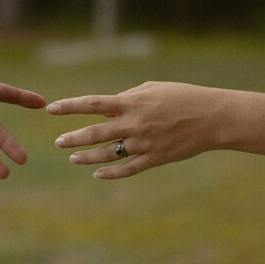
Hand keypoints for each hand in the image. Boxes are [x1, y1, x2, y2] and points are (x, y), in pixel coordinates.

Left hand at [47, 81, 226, 178]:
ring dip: (87, 157)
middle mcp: (135, 124)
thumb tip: (102, 110)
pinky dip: (111, 173)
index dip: (69, 106)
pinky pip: (128, 169)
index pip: (92, 104)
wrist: (214, 117)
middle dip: (74, 138)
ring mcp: (144, 143)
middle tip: (58, 142)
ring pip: (108, 154)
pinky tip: (97, 173)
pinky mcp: (155, 158)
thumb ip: (125, 98)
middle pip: (95, 133)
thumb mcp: (151, 90)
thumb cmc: (182, 97)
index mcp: (132, 103)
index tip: (50, 109)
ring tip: (73, 157)